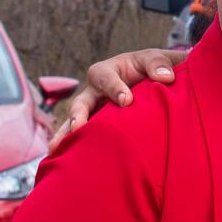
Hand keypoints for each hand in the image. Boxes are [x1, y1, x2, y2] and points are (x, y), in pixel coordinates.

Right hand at [48, 47, 185, 150]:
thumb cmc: (152, 68)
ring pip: (75, 123)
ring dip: (66, 135)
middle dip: (79, 114)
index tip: (127, 101)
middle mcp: (94, 92)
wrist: (154, 84)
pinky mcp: (97, 128)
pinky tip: (64, 162)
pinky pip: (83, 138)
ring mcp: (93, 112)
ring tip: (56, 149)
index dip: (115, 88)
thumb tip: (165, 77)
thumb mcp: (156, 60)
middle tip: (79, 126)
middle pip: (81, 102)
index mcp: (106, 72)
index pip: (106, 78)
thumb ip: (159, 64)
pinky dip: (73, 148)